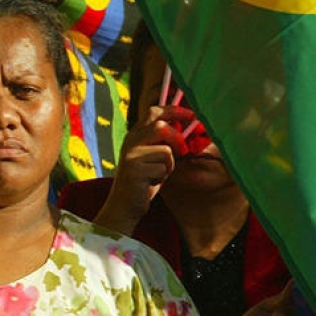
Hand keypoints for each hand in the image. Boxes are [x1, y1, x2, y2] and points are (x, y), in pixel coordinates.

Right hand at [98, 105, 194, 230]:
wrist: (124, 204)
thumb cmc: (144, 180)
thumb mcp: (154, 156)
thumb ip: (166, 141)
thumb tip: (191, 128)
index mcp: (135, 135)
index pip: (154, 111)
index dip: (175, 111)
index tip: (191, 117)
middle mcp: (130, 141)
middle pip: (161, 126)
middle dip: (177, 139)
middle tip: (183, 151)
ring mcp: (131, 155)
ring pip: (166, 151)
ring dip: (169, 165)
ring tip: (157, 174)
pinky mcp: (134, 169)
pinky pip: (162, 168)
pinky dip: (162, 177)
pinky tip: (150, 182)